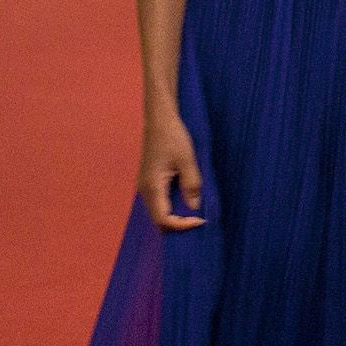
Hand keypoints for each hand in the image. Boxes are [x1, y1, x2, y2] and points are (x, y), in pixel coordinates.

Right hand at [138, 111, 205, 229]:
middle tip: (198, 219)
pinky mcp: (149, 182)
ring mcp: (145, 187)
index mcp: (152, 186)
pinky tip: (186, 203)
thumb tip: (194, 207)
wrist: (159, 120)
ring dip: (175, 218)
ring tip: (194, 214)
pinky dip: (171, 209)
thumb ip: (191, 184)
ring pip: (158, 213)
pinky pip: (159, 203)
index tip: (200, 219)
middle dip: (178, 225)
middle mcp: (144, 190)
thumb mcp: (187, 160)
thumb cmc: (172, 137)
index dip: (181, 225)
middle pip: (158, 221)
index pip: (163, 219)